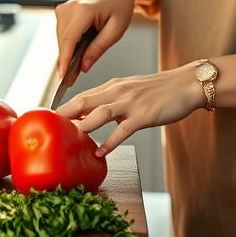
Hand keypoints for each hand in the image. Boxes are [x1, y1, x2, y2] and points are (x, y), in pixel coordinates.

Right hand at [54, 0, 152, 78]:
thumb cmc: (120, 5)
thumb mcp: (116, 30)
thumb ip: (98, 48)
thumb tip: (83, 66)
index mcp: (84, 10)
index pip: (69, 40)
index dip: (65, 60)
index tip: (62, 78)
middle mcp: (69, 7)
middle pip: (63, 42)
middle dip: (67, 61)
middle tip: (72, 81)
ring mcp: (63, 7)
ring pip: (61, 39)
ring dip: (68, 52)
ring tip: (78, 64)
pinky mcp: (62, 10)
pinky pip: (62, 33)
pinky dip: (69, 44)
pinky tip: (78, 51)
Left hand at [55, 65, 204, 155]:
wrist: (186, 84)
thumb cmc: (159, 90)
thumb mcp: (130, 90)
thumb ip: (112, 100)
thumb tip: (92, 113)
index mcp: (113, 86)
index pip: (83, 94)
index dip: (65, 105)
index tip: (50, 116)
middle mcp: (118, 91)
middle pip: (85, 100)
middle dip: (65, 112)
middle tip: (50, 125)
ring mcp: (130, 103)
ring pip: (100, 112)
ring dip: (84, 124)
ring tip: (70, 137)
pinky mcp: (143, 116)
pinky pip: (123, 130)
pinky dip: (110, 141)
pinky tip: (100, 152)